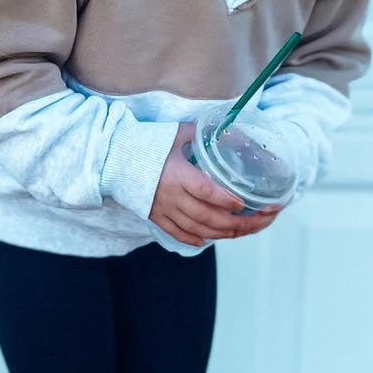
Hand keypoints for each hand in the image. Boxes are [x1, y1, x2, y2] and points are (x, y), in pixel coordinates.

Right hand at [148, 122, 281, 247]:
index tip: (244, 204)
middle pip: (207, 217)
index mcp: (178, 175)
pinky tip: (209, 239)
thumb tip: (232, 132)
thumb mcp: (176, 133)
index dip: (226, 200)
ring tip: (242, 231)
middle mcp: (172, 197)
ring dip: (222, 234)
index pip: (206, 192)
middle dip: (236, 224)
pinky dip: (195, 240)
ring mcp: (164, 210)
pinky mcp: (156, 217)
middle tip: (257, 221)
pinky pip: (178, 234)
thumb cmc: (146, 144)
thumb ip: (203, 134)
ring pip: (197, 230)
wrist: (115, 158)